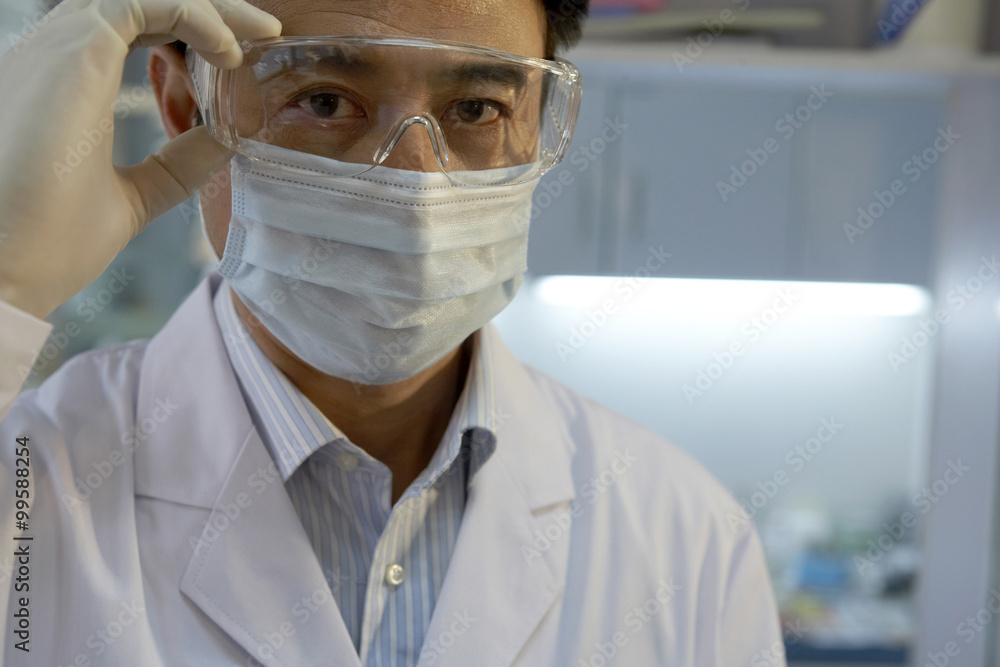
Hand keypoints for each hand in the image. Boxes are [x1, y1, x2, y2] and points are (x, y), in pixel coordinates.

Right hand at [0, 0, 279, 318]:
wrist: (5, 269)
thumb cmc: (48, 240)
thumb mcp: (135, 196)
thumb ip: (176, 165)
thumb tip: (227, 138)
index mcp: (65, 85)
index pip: (132, 29)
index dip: (190, 31)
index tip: (240, 55)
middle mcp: (55, 55)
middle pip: (140, 3)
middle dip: (208, 10)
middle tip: (263, 32)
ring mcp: (58, 48)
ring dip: (206, 8)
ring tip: (256, 35)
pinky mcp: (72, 51)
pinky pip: (140, 3)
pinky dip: (193, 16)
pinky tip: (228, 51)